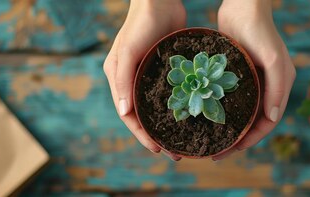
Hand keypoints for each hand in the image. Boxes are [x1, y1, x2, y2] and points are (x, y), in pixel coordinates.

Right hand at [103, 0, 185, 160]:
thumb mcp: (128, 52)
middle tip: (175, 153)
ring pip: (158, 106)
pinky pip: (172, 93)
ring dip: (169, 124)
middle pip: (144, 115)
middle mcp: (132, 80)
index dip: (142, 135)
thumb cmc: (139, 24)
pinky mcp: (166, 68)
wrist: (158, 0)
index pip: (128, 116)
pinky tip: (191, 116)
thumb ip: (123, 80)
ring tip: (184, 140)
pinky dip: (179, 106)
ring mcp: (149, 74)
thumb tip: (124, 113)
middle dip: (157, 135)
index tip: (158, 149)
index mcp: (118, 78)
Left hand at [213, 0, 295, 159]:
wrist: (243, 6)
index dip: (252, 140)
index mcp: (280, 87)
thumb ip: (277, 88)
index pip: (268, 123)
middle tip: (216, 152)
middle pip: (252, 122)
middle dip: (236, 140)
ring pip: (238, 112)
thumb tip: (272, 118)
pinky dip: (218, 110)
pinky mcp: (234, 74)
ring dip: (226, 128)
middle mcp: (267, 87)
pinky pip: (226, 98)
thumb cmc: (261, 32)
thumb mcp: (274, 59)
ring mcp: (250, 81)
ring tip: (208, 140)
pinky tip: (203, 117)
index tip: (232, 149)